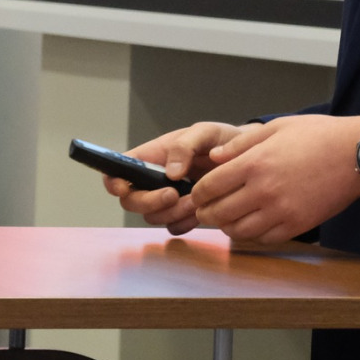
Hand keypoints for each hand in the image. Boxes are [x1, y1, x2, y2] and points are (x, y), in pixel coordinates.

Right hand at [104, 122, 260, 235]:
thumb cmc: (220, 140)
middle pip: (131, 201)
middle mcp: (153, 180)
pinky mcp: (183, 215)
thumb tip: (170, 173)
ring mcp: (167, 200)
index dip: (113, 182)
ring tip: (195, 200)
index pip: (117, 170)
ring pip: (152, 217)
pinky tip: (199, 211)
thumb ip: (185, 147)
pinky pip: (173, 227)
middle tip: (174, 194)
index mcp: (150, 157)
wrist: (246, 160)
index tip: (125, 188)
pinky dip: (184, 223)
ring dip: (171, 213)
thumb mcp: (205, 132)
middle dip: (149, 202)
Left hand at [191, 114, 359, 244]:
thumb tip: (213, 157)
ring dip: (226, 226)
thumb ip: (240, 144)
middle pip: (218, 213)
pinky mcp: (297, 225)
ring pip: (238, 231)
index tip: (198, 193)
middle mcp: (264, 191)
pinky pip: (263, 239)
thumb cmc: (318, 136)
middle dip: (206, 212)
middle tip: (205, 209)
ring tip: (226, 218)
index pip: (209, 187)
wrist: (357, 154)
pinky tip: (251, 224)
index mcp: (255, 163)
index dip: (198, 193)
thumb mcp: (276, 128)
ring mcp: (281, 211)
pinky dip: (251, 235)